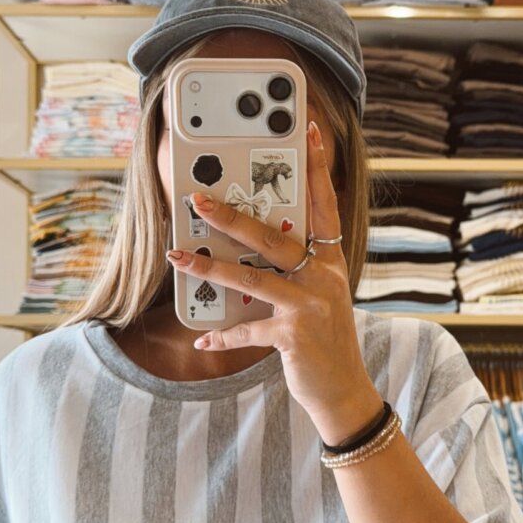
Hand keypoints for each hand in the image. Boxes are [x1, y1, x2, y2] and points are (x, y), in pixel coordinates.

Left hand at [166, 119, 383, 445]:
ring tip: (178, 256)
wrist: (344, 391)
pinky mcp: (293, 336)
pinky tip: (202, 338)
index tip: (309, 131)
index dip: (317, 167)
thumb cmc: (325, 340)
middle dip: (231, 217)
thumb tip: (249, 245)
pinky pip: (247, 330)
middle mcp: (323, 278)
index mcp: (330, 262)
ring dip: (210, 268)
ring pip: (252, 279)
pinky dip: (223, 335)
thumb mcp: (317, 297)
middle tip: (198, 199)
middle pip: (272, 237)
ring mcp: (310, 306)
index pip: (324, 205)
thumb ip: (293, 270)